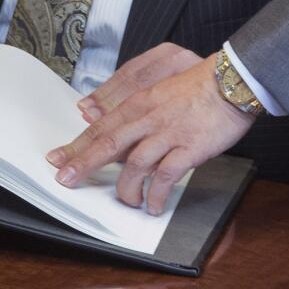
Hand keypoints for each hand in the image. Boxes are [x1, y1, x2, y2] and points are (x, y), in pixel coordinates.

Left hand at [46, 52, 255, 215]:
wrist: (231, 82)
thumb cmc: (197, 88)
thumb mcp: (160, 92)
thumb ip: (138, 112)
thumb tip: (119, 134)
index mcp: (139, 103)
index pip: (101, 126)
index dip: (77, 144)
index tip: (57, 159)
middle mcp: (148, 117)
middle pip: (107, 143)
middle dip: (83, 163)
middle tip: (66, 180)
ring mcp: (168, 133)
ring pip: (134, 164)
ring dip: (126, 188)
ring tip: (128, 202)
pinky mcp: (188, 148)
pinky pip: (165, 176)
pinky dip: (156, 194)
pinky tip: (153, 205)